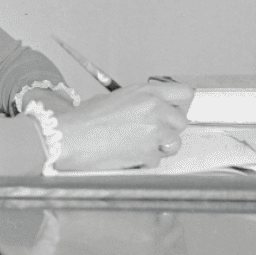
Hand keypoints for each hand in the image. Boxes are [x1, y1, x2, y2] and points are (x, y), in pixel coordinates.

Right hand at [40, 81, 192, 170]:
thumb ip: (137, 103)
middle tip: (150, 134)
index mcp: (145, 92)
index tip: (171, 112)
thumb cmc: (83, 120)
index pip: (184, 93)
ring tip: (137, 147)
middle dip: (169, 130)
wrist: (70, 138)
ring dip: (159, 148)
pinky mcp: (149, 153)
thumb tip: (147, 111)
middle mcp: (154, 109)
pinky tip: (126, 156)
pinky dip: (144, 162)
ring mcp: (154, 132)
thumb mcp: (112, 99)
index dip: (178, 105)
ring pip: (173, 144)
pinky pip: (156, 161)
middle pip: (182, 121)